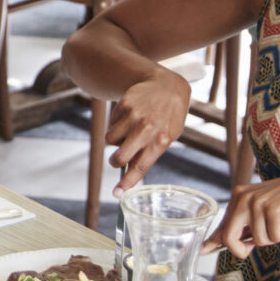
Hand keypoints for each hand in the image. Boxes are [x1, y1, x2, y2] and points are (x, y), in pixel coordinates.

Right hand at [105, 69, 192, 190]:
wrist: (166, 85)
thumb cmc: (168, 116)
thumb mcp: (168, 135)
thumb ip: (151, 151)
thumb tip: (130, 168)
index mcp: (162, 140)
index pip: (141, 167)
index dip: (128, 183)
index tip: (117, 194)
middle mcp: (146, 129)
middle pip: (120, 156)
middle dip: (115, 161)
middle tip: (117, 160)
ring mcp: (133, 117)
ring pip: (110, 140)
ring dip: (116, 140)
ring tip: (129, 131)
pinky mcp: (123, 106)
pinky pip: (111, 124)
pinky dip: (117, 125)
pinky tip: (129, 117)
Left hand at [209, 169, 279, 257]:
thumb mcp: (261, 209)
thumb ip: (243, 224)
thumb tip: (223, 242)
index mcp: (238, 196)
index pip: (222, 224)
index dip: (212, 241)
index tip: (202, 250)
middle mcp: (243, 198)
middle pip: (230, 238)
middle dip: (242, 250)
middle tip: (254, 247)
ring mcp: (257, 203)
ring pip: (258, 241)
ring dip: (273, 237)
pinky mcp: (272, 210)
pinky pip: (274, 238)